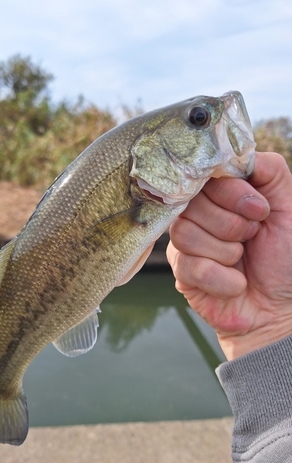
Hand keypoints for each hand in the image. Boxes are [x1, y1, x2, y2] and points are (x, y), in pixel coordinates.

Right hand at [167, 152, 291, 359]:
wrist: (279, 307)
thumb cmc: (285, 257)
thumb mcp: (288, 206)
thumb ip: (269, 171)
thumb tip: (239, 155)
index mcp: (221, 195)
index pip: (205, 176)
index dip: (231, 193)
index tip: (259, 211)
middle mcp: (199, 214)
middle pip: (193, 204)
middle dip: (232, 226)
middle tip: (252, 239)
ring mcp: (186, 242)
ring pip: (185, 232)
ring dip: (227, 252)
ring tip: (242, 260)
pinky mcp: (181, 271)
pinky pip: (190, 265)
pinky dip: (223, 278)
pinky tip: (236, 283)